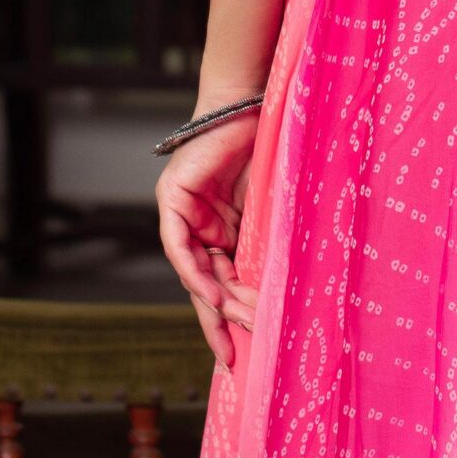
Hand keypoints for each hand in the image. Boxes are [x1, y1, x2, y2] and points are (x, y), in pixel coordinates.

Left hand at [155, 110, 261, 369]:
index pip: (222, 283)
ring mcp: (184, 214)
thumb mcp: (271, 210)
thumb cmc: (270, 148)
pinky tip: (210, 293)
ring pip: (193, 271)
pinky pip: (178, 245)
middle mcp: (199, 227)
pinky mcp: (174, 199)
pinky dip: (193, 271)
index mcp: (223, 232)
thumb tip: (283, 289)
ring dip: (213, 302)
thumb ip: (267, 244)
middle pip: (205, 284)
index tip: (241, 350)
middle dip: (220, 321)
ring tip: (236, 327)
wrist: (252, 104)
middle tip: (235, 353)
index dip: (230, 316)